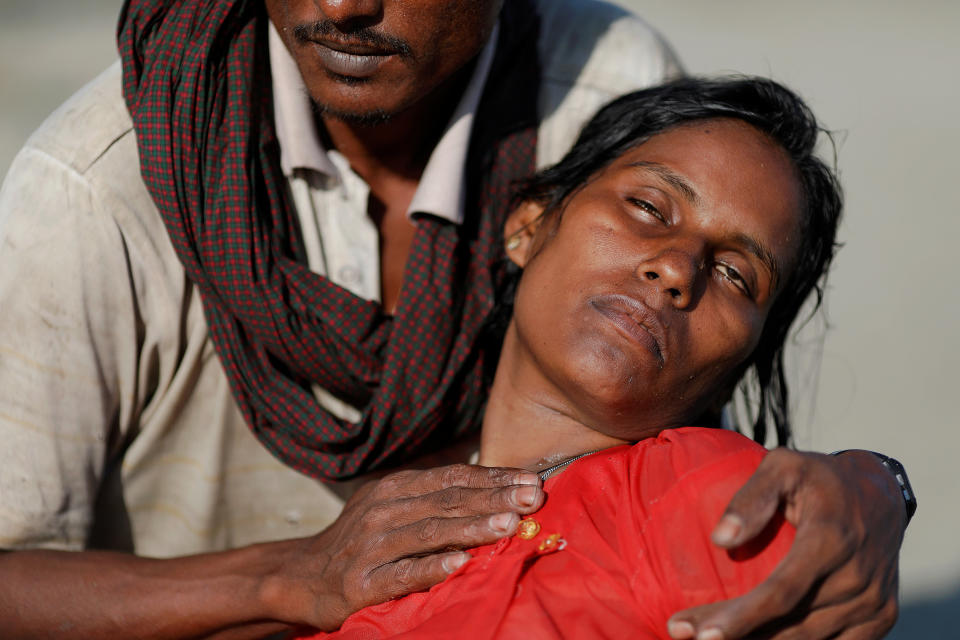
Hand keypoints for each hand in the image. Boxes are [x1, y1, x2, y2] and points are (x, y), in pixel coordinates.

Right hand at [262, 463, 543, 630]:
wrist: (303, 574)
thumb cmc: (363, 540)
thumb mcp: (393, 507)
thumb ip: (434, 498)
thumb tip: (496, 487)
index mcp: (396, 487)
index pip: (452, 478)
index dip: (493, 478)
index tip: (532, 480)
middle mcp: (384, 509)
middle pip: (447, 501)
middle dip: (494, 498)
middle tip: (534, 498)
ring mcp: (372, 545)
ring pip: (429, 532)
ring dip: (471, 527)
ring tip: (508, 523)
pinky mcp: (362, 582)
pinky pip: (403, 573)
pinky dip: (432, 567)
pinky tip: (460, 564)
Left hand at [667, 448, 903, 639]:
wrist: (881, 493)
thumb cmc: (819, 477)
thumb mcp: (783, 466)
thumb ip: (752, 497)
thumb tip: (720, 538)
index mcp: (831, 538)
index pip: (782, 591)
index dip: (742, 618)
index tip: (700, 634)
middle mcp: (858, 577)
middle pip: (789, 623)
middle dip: (735, 635)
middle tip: (681, 634)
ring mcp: (874, 603)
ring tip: (708, 639)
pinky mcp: (881, 618)